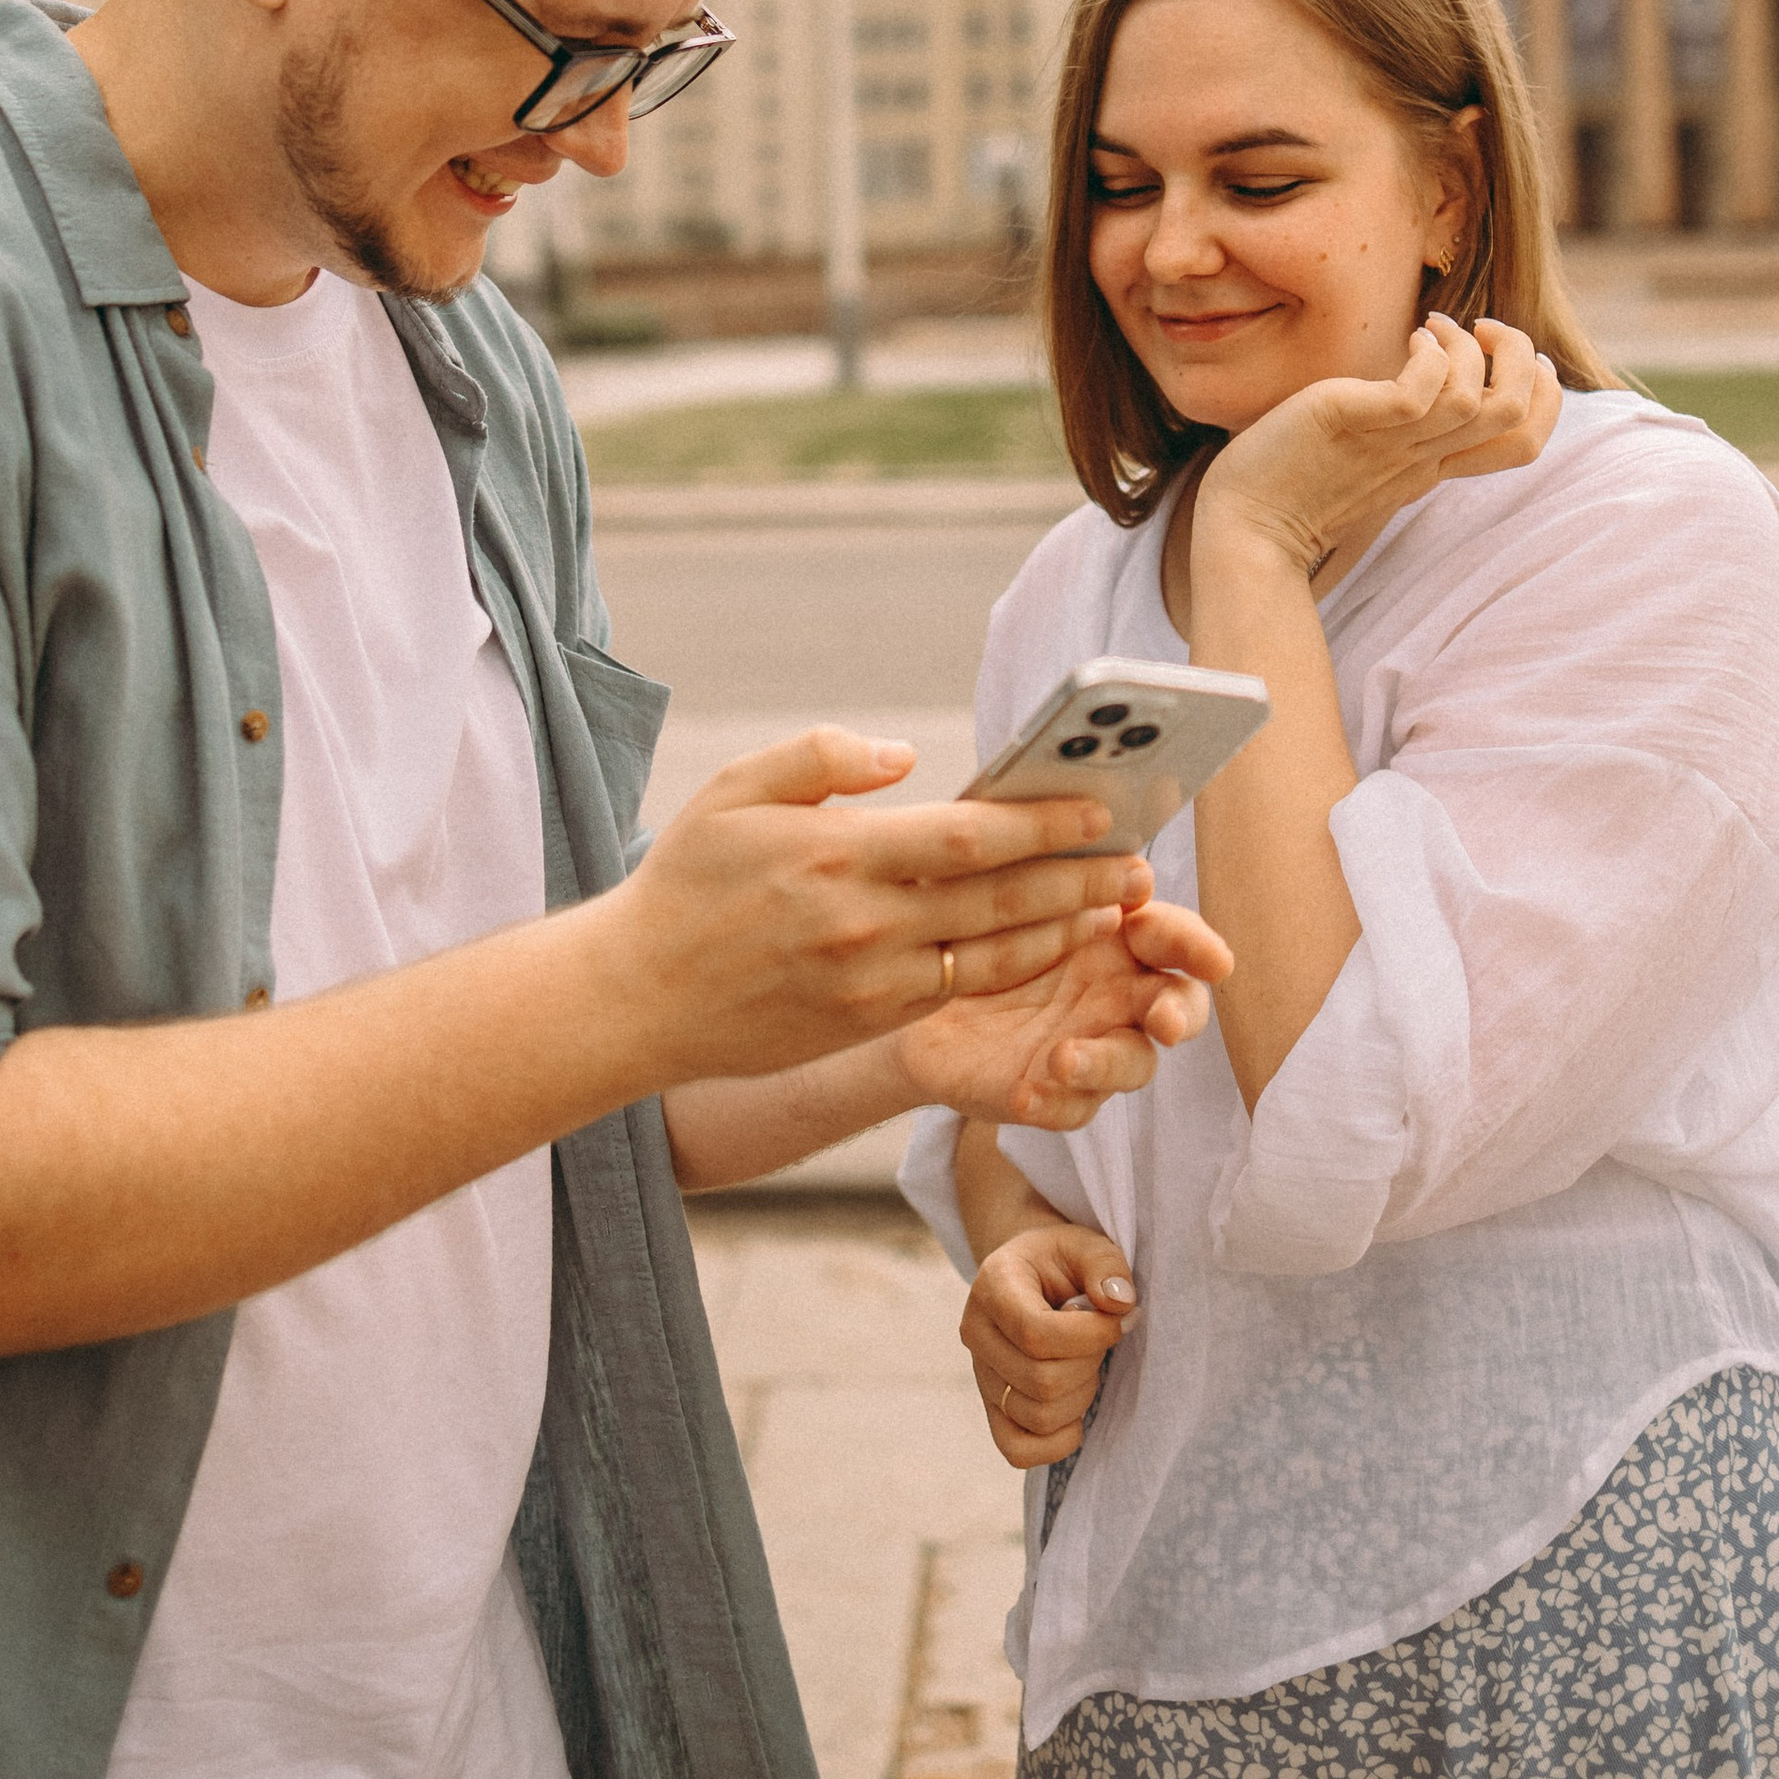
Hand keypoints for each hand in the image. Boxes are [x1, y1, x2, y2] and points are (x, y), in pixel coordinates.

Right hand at [617, 726, 1153, 1087]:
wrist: (639, 998)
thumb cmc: (687, 880)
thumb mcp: (736, 791)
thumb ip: (822, 758)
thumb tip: (904, 756)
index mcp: (836, 856)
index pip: (968, 839)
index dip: (1043, 823)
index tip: (1099, 806)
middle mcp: (863, 925)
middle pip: (1000, 901)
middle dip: (1079, 880)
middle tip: (1139, 859)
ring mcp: (870, 983)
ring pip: (992, 955)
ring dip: (1063, 930)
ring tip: (1113, 906)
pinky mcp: (869, 1022)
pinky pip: (960, 989)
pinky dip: (1014, 967)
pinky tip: (1049, 944)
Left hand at [895, 900, 1231, 1129]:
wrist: (920, 984)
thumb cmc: (975, 925)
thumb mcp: (1005, 891)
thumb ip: (1056, 876)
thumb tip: (1113, 858)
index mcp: (1118, 937)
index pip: (1175, 939)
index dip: (1194, 946)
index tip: (1211, 959)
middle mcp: (1118, 993)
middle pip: (1177, 1007)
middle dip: (1179, 1014)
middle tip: (1163, 1020)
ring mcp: (1092, 1045)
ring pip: (1132, 1064)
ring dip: (1105, 1063)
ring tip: (1062, 1058)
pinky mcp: (1056, 1093)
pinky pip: (1071, 1109)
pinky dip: (1053, 1103)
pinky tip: (1025, 1093)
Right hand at [962, 1221, 1137, 1468]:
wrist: (1031, 1275)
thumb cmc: (1061, 1260)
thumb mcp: (1086, 1244)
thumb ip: (1106, 1265)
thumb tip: (1120, 1303)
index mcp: (993, 1286)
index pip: (1035, 1333)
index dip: (1089, 1337)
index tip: (1117, 1320)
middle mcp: (976, 1333)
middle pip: (1040, 1381)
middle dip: (1088, 1364)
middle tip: (1099, 1340)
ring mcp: (981, 1376)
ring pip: (1036, 1416)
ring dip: (1079, 1397)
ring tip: (1085, 1364)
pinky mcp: (992, 1408)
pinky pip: (1018, 1450)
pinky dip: (1057, 1441)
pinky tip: (1075, 1409)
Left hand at [1196, 312, 1559, 584]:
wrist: (1243, 530)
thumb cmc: (1292, 486)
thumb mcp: (1367, 456)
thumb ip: (1401, 429)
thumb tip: (1422, 383)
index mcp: (1431, 467)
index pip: (1523, 442)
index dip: (1543, 396)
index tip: (1525, 358)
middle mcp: (1422, 458)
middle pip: (1514, 415)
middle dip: (1519, 357)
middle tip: (1482, 329)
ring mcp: (1392, 443)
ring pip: (1478, 401)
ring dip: (1467, 349)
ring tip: (1430, 327)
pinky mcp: (1354, 423)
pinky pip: (1419, 392)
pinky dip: (1429, 357)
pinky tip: (1410, 339)